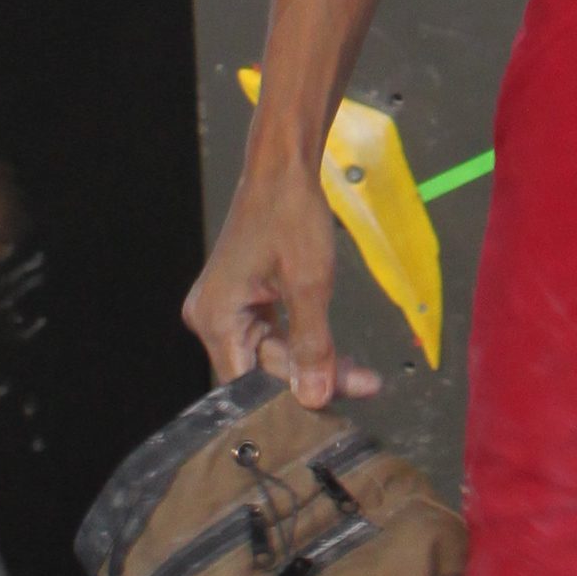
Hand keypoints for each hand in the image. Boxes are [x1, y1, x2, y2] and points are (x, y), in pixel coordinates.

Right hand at [184, 157, 385, 412]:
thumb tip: (315, 398)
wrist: (284, 167)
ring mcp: (226, 308)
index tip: (335, 408)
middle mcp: (211, 317)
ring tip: (361, 374)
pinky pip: (273, 334)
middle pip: (263, 369)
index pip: (249, 383)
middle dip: (313, 377)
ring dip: (314, 361)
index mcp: (215, 317)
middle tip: (365, 384)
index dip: (290, 399)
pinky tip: (336, 353)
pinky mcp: (243, 300)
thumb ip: (312, 346)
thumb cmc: (291, 213)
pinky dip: (304, 341)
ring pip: (272, 354)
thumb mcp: (309, 283)